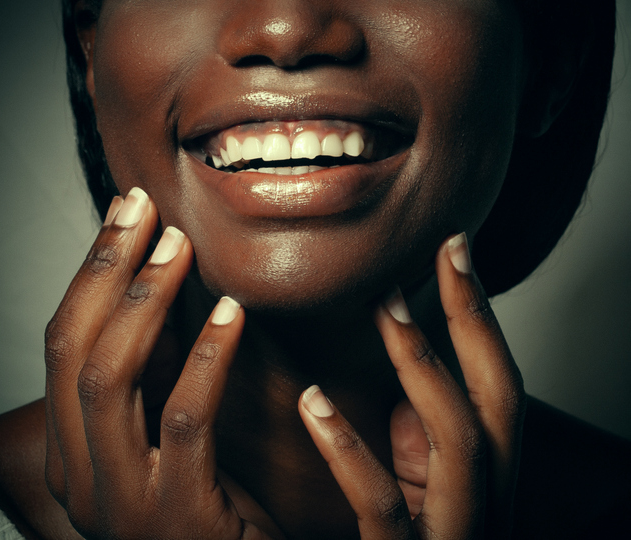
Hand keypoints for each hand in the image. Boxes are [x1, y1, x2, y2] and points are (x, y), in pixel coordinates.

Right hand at [44, 188, 282, 539]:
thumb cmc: (215, 505)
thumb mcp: (171, 427)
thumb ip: (159, 371)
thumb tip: (160, 291)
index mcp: (75, 455)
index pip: (63, 346)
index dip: (91, 274)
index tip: (125, 217)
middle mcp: (81, 479)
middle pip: (73, 352)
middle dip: (105, 271)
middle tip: (142, 212)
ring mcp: (121, 504)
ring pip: (110, 381)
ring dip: (143, 303)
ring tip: (178, 248)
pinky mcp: (176, 517)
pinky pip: (183, 420)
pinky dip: (205, 358)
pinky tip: (229, 312)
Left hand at [299, 233, 525, 538]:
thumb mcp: (428, 487)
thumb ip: (422, 436)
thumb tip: (408, 382)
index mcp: (486, 474)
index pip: (498, 379)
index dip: (480, 312)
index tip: (455, 247)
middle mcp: (485, 501)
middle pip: (498, 398)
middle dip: (472, 320)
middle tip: (439, 254)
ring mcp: (450, 536)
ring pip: (458, 442)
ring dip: (422, 365)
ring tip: (386, 305)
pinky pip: (381, 508)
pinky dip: (351, 450)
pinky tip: (313, 401)